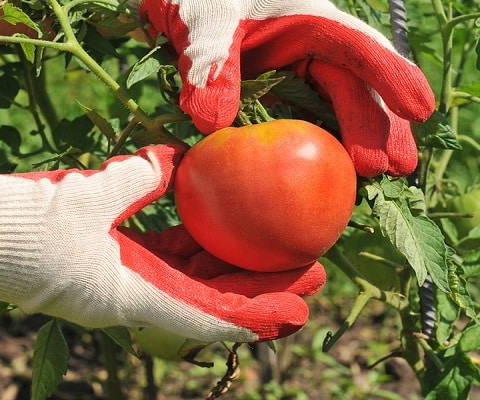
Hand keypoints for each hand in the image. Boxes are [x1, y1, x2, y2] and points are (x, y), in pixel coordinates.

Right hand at [0, 145, 323, 341]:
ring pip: (192, 281)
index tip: (298, 310)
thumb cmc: (22, 222)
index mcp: (128, 294)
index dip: (255, 315)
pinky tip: (221, 231)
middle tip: (309, 274)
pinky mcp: (112, 262)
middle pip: (209, 299)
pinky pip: (165, 260)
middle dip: (260, 291)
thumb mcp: (88, 193)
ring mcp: (123, 281)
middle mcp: (132, 296)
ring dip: (233, 269)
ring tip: (277, 253)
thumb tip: (180, 160)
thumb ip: (142, 177)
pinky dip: (196, 249)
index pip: (206, 315)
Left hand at [132, 0, 434, 176]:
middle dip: (382, 126)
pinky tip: (334, 173)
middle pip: (361, 88)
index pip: (360, 49)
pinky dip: (325, 146)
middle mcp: (317, 50)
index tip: (419, 110)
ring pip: (342, 108)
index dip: (392, 78)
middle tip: (396, 168)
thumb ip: (211, 64)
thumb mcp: (206, 22)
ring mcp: (302, 75)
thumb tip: (212, 124)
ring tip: (379, 177)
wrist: (187, 3)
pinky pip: (311, 122)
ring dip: (362, 142)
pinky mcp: (284, 95)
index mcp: (311, 22)